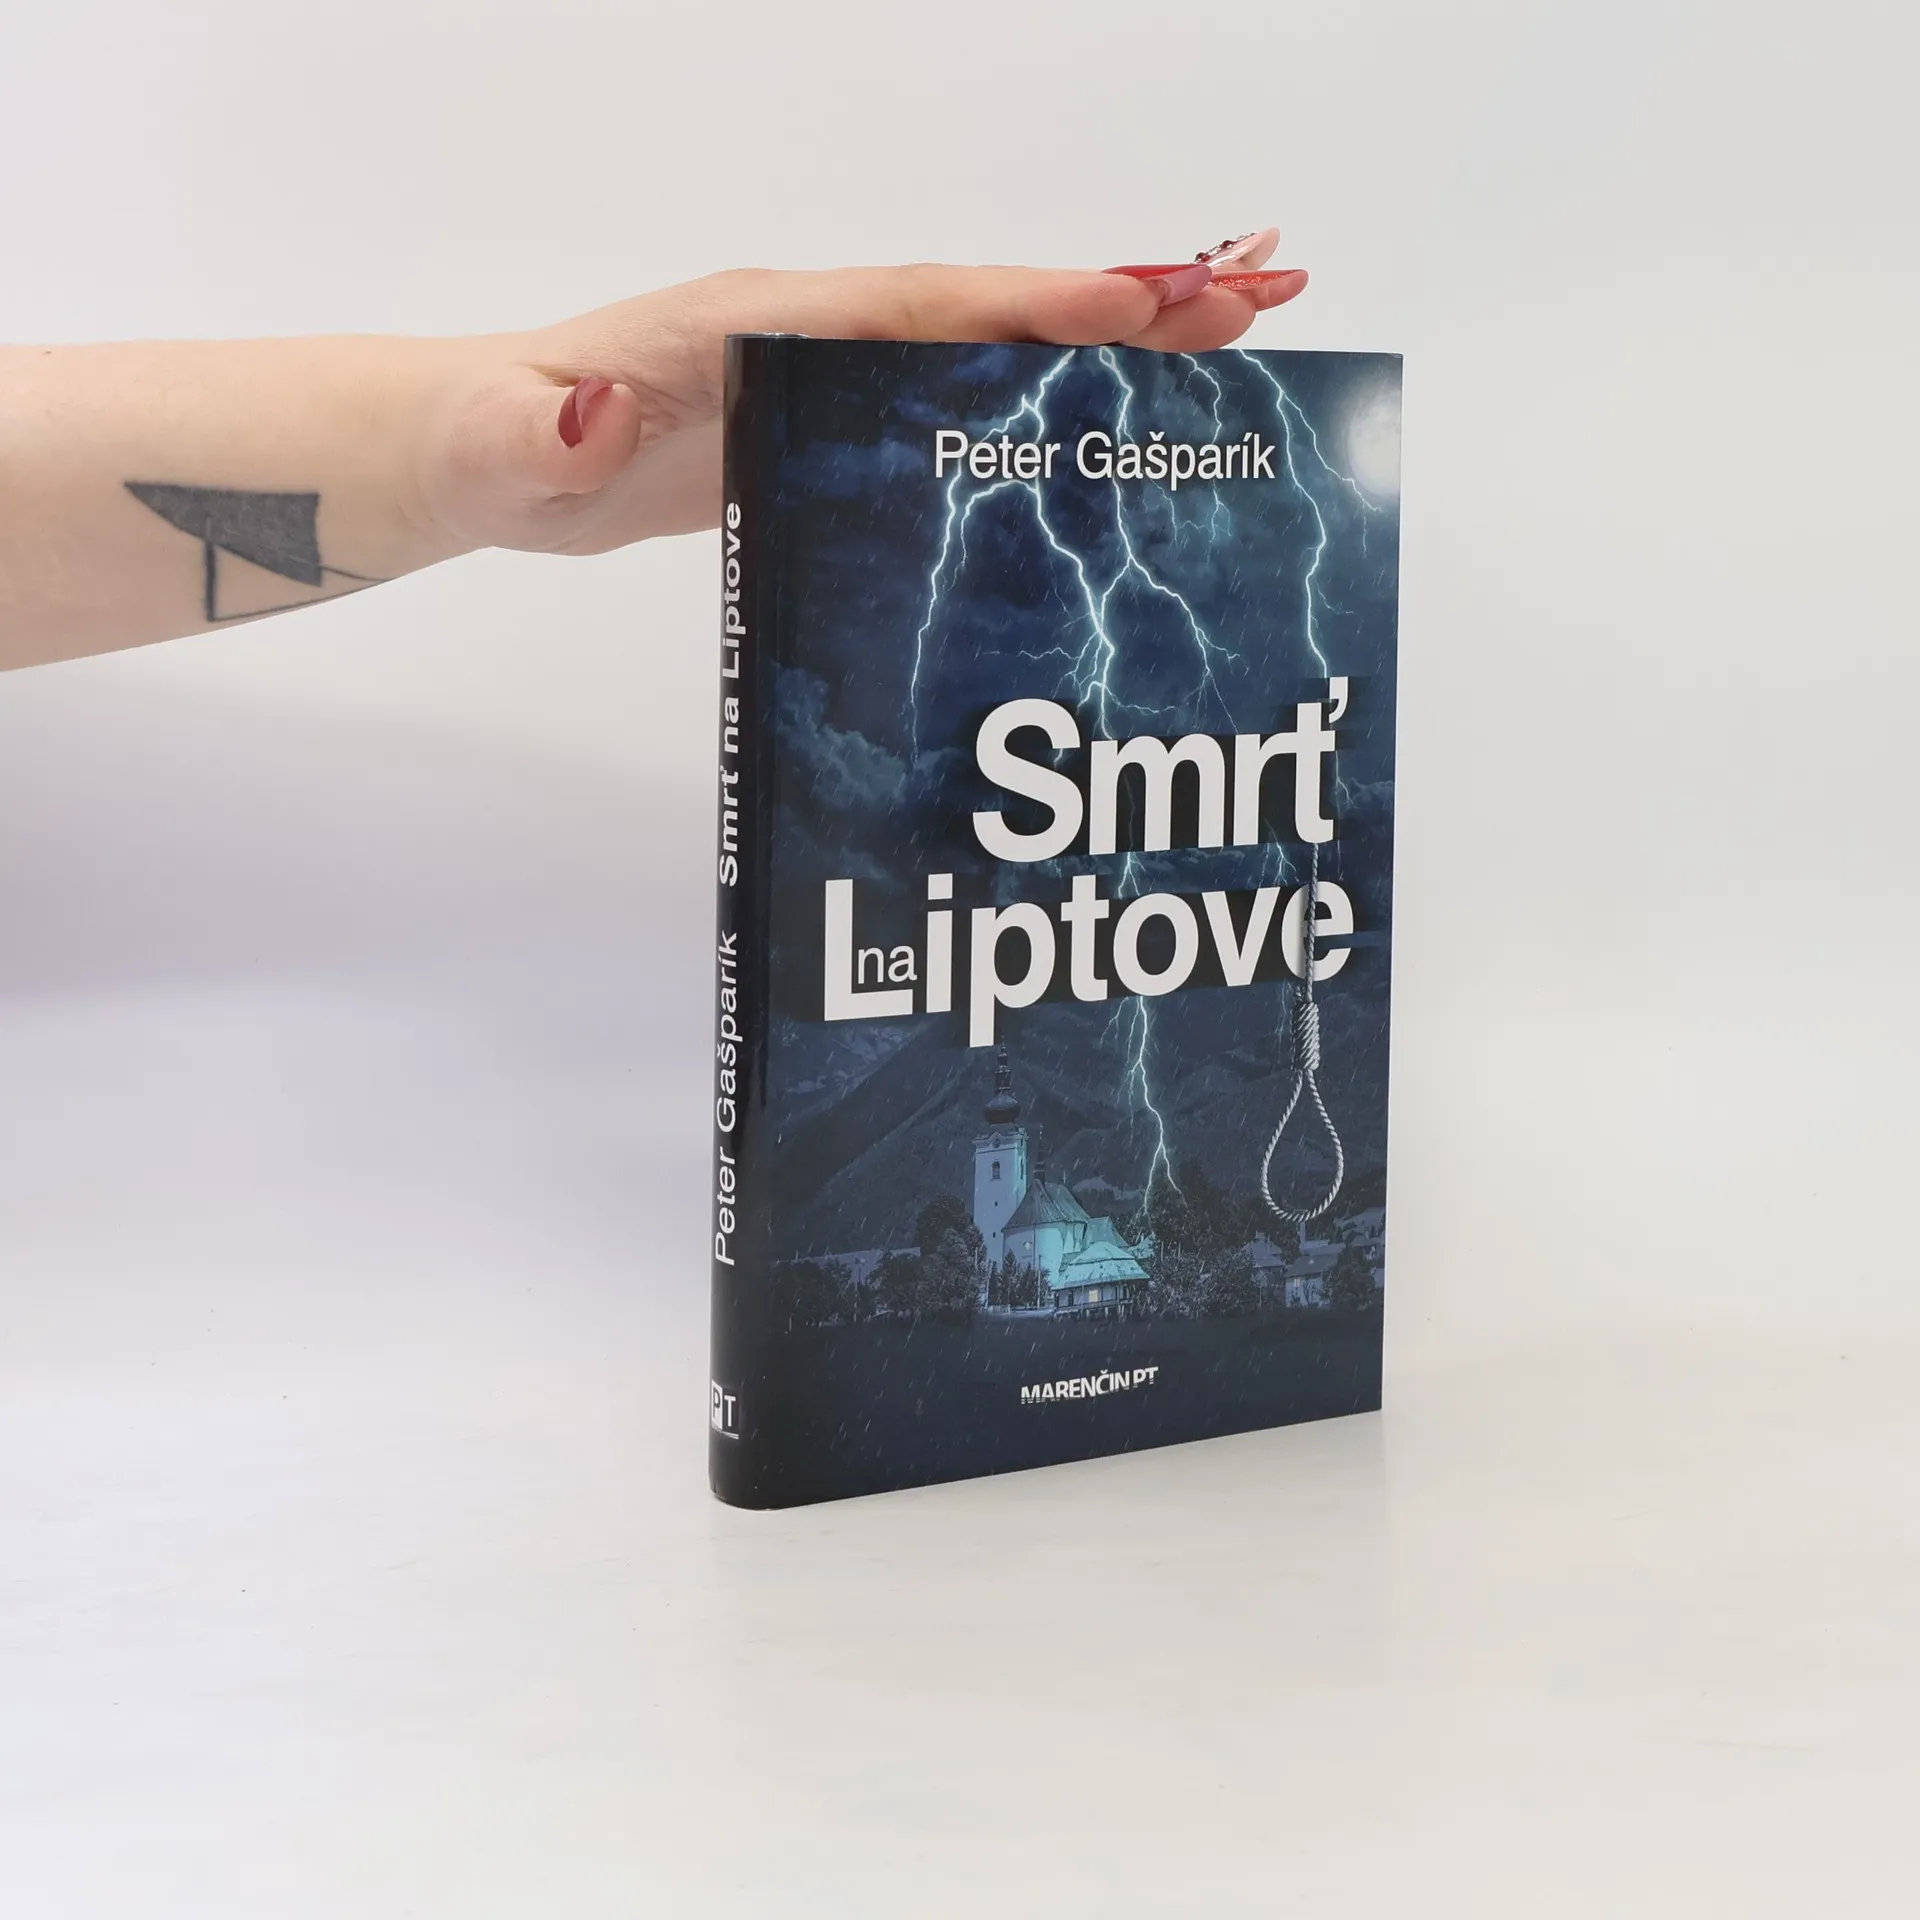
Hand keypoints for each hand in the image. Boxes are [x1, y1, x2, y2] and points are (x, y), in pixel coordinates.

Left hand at [414, 233, 1303, 556]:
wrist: (490, 451)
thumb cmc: (502, 444)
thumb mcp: (510, 447)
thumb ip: (550, 433)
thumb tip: (604, 412)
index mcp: (761, 318)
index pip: (920, 305)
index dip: (1034, 306)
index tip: (1147, 304)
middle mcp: (816, 327)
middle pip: (991, 309)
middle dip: (1122, 304)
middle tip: (1261, 296)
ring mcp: (832, 372)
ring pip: (993, 349)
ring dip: (1111, 345)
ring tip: (1234, 342)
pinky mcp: (833, 423)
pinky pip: (963, 402)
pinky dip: (1049, 398)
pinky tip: (1115, 425)